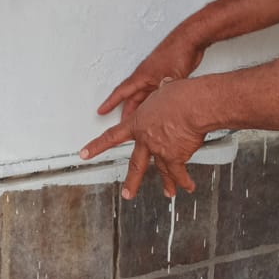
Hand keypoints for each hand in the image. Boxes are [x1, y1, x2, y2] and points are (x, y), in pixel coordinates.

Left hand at [80, 79, 210, 199]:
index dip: (96, 146)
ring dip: (167, 184)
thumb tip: (166, 85)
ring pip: (162, 171)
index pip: (111, 137)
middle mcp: (146, 140)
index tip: (85, 154)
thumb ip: (161, 94)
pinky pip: (179, 173)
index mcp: (138, 123)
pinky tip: (187, 186)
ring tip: (168, 192)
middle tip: (127, 193)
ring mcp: (160, 151)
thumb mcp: (163, 89)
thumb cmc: (181, 96)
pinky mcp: (176, 157)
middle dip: (131, 182)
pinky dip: (185, 180)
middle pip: (136, 165)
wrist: (193, 106)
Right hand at [95, 29, 204, 122]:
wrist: (189, 39)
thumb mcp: (170, 78)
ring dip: (141, 107)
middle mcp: (146, 76)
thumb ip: (164, 94)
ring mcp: (155, 75)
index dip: (110, 103)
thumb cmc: (177, 51)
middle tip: (123, 125)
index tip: (101, 110)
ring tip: (140, 121)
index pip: (121, 92)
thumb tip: (162, 109)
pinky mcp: (165, 75)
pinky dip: (153, 102)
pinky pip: (154, 92)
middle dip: (127, 112)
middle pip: (132, 97)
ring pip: (143, 96)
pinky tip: (157, 108)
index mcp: (141, 76)